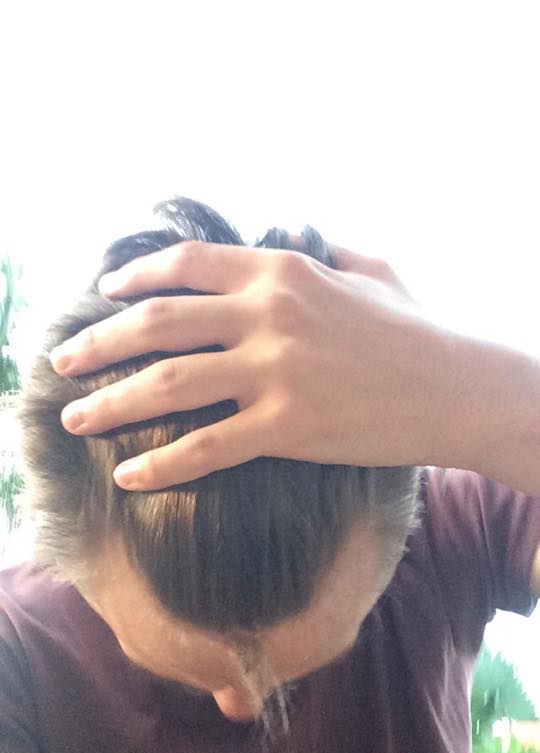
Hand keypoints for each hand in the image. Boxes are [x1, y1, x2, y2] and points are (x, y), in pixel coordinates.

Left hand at [50, 240, 450, 489]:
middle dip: (98, 343)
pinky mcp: (288, 428)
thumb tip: (299, 237)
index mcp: (281, 270)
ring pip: (168, 384)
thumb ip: (325, 251)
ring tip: (74, 418)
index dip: (133, 280)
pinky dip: (161, 462)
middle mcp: (268, 314)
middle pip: (157, 323)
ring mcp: (274, 372)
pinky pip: (206, 447)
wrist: (457, 387)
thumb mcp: (371, 271)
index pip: (184, 265)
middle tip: (62, 363)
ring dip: (109, 402)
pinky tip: (129, 474)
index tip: (103, 295)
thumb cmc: (416, 330)